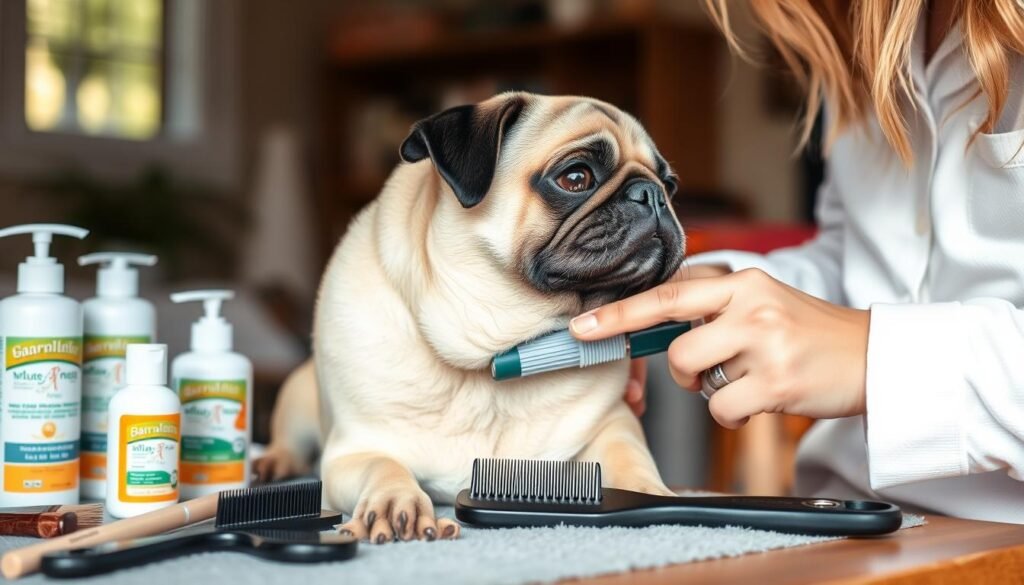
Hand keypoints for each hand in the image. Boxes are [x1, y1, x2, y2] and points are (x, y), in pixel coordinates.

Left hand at [572, 268, 869, 428]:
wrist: (873, 356)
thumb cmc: (807, 332)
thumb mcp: (761, 300)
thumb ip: (711, 305)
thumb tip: (653, 322)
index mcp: (742, 281)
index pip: (667, 294)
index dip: (620, 314)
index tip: (582, 329)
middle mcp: (752, 306)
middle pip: (677, 347)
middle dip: (681, 370)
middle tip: (706, 370)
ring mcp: (766, 345)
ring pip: (697, 381)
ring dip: (714, 390)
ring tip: (751, 378)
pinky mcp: (778, 383)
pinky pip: (722, 409)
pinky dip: (735, 412)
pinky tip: (764, 397)